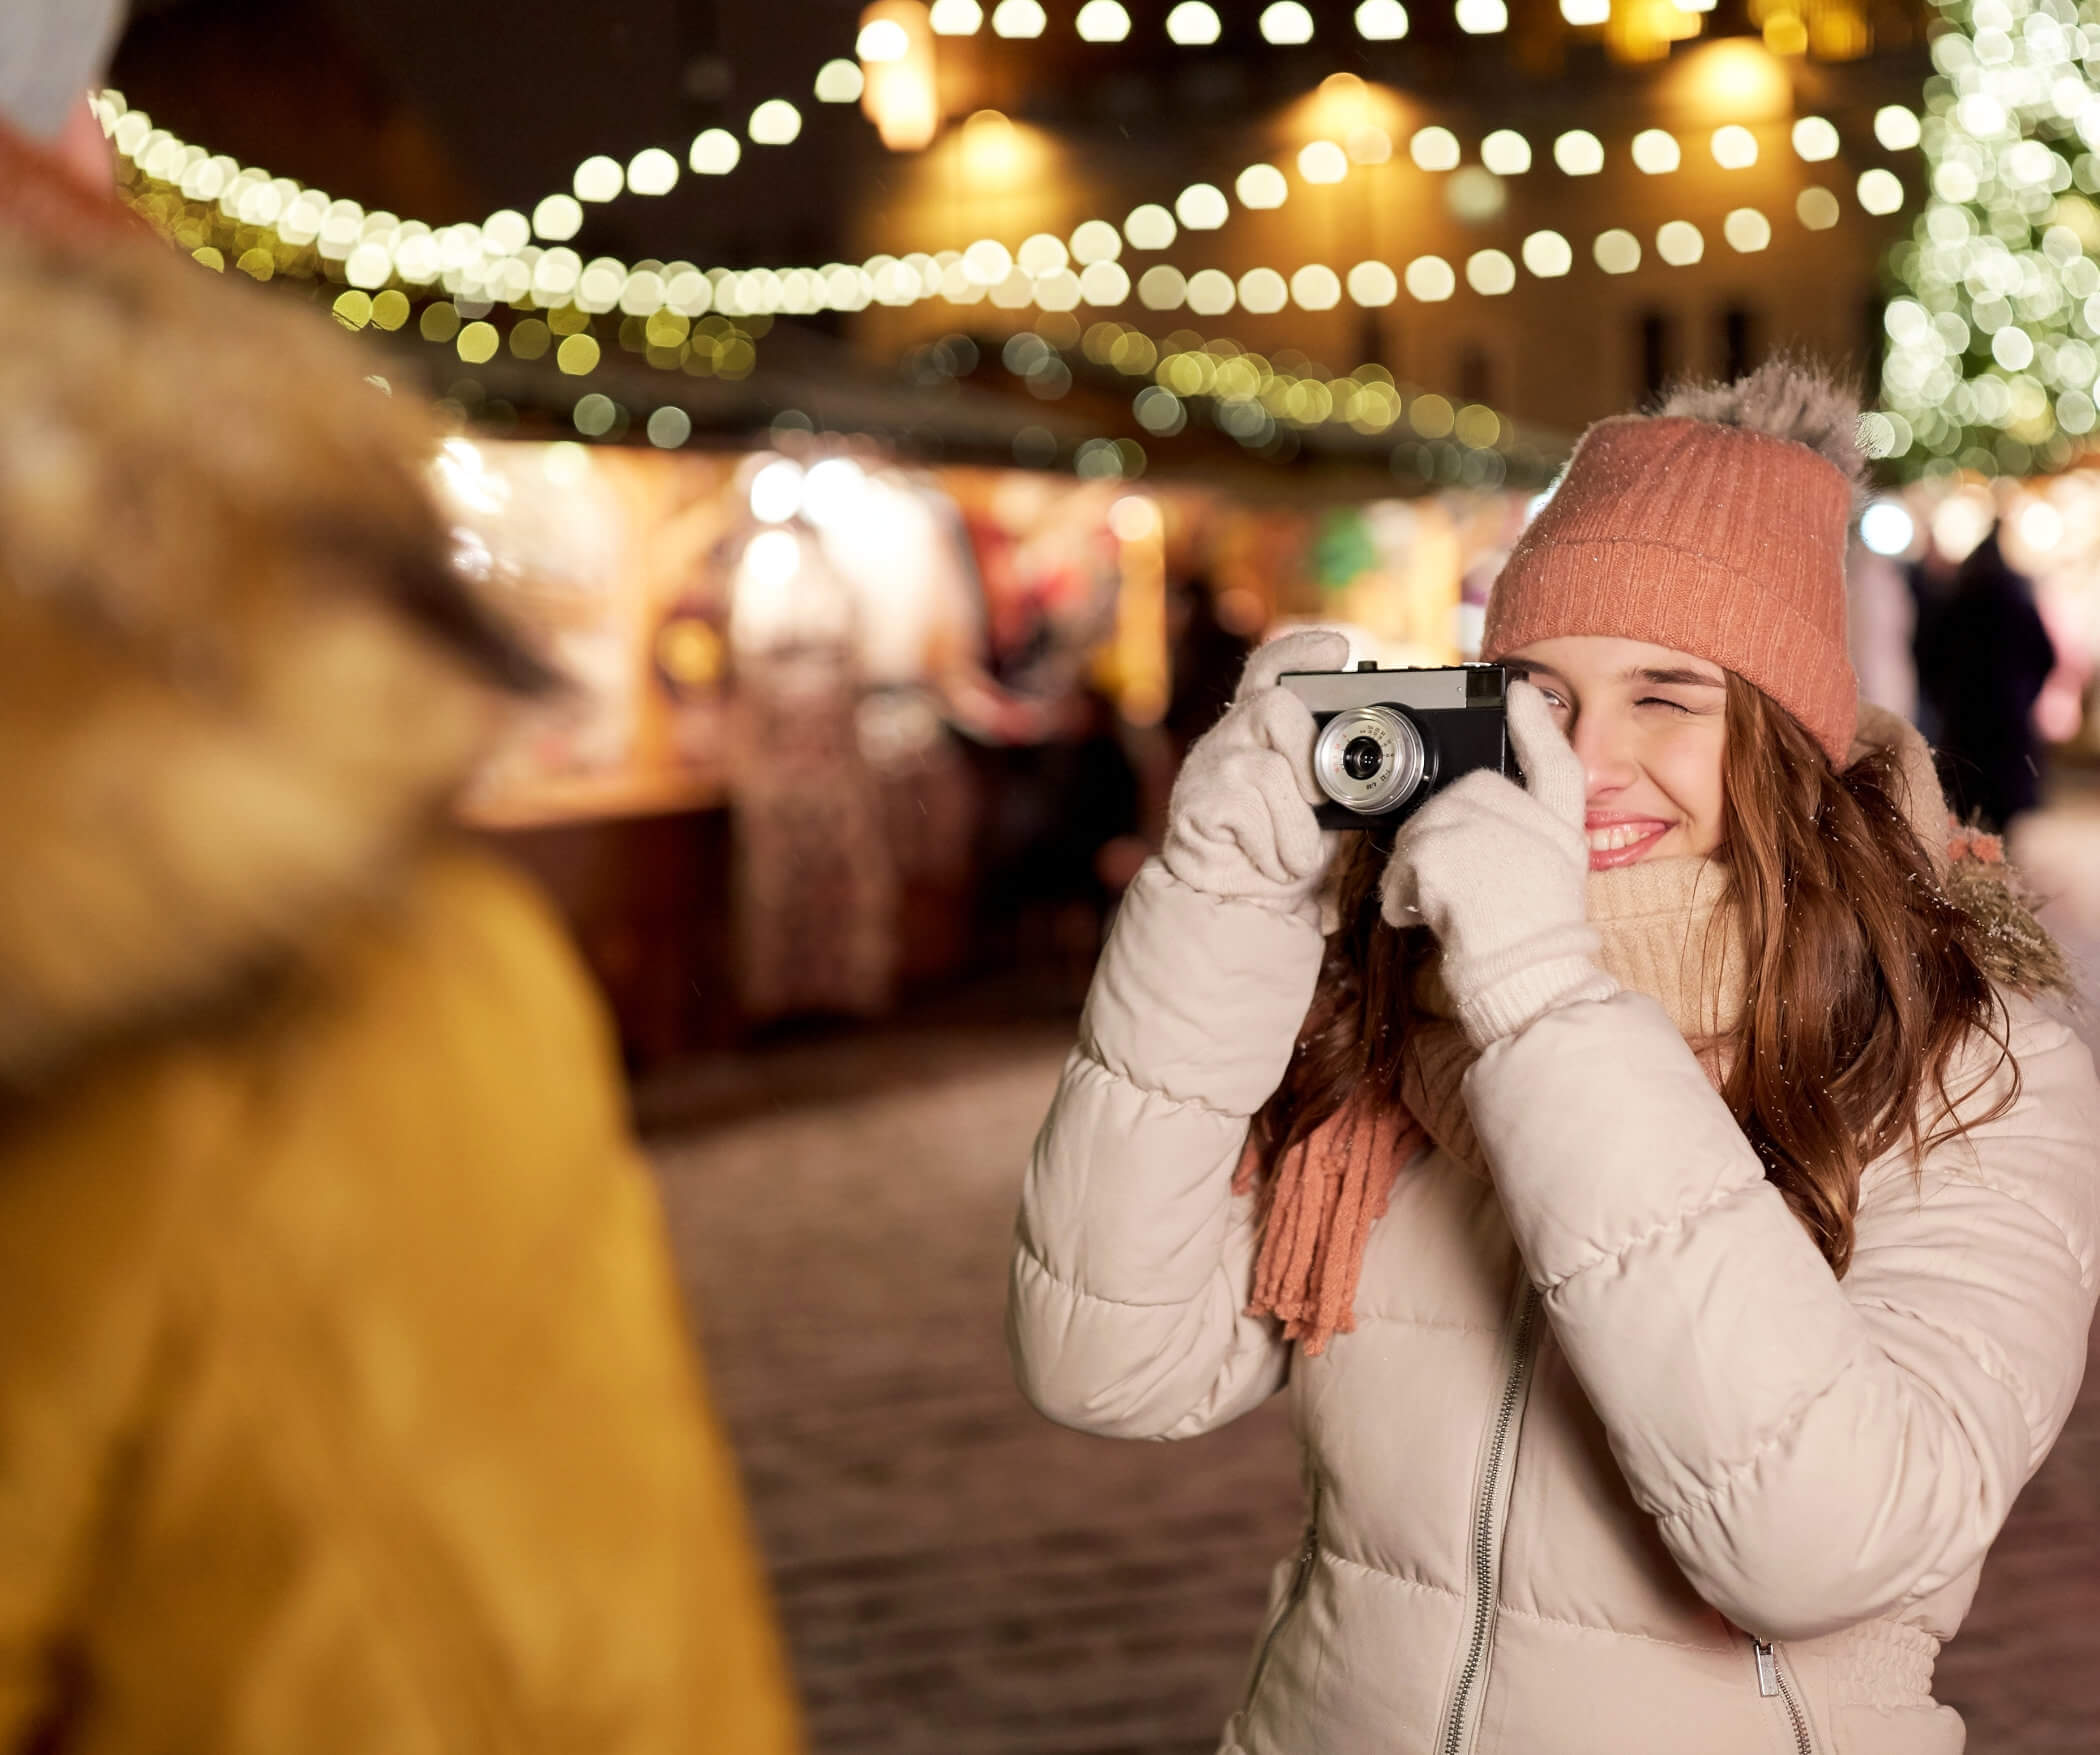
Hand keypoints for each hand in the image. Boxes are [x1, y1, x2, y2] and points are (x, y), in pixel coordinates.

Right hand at [1161, 626, 1351, 914]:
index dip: (1300, 652)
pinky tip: (1267, 861)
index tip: (1335, 650)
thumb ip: (1340, 776)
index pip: (1273, 668)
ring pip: (1270, 769)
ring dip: (1296, 827)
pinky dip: (1274, 848)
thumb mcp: (1325, 809)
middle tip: (1318, 802)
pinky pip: (1250, 811)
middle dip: (1311, 757)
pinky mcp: (1194, 801)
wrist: (1240, 905)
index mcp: (1264, 728)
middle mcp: (1233, 735)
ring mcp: (1210, 765)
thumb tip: (1386, 771)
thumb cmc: (1284, 851)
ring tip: (1292, 853)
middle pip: (1276, 707)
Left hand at [1378, 680, 1617, 1046]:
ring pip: (1425, 826)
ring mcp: (1488, 829)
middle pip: (1465, 794)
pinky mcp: (1444, 848)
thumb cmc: (1528, 947)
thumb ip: (1519, 841)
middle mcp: (1532, 822)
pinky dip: (1400, 895)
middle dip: (1442, 834)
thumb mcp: (1545, 884)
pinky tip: (1422, 918)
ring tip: (1441, 909)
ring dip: (1418, 867)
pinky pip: (1402, 861)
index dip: (1536, 726)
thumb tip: (1470, 818)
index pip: (1556, 764)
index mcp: (1561, 832)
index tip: (1517, 691)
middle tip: (1452, 886)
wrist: (1527, 980)